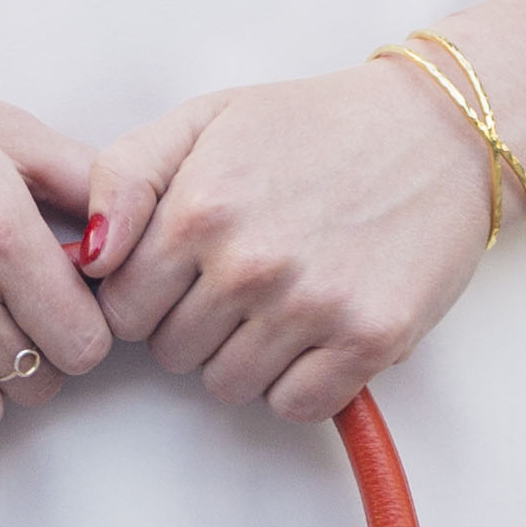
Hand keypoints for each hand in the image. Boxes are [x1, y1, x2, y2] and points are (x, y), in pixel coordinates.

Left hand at [79, 58, 495, 421]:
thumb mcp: (203, 122)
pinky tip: (317, 333)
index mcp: (199, 209)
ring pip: (229, 386)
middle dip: (195, 325)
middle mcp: (250, 262)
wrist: (435, 130)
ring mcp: (312, 305)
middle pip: (172, 354)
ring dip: (246, 356)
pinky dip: (301, 382)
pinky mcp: (370, 339)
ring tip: (281, 301)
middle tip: (241, 281)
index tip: (182, 275)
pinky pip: (297, 405)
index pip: (121, 311)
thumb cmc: (311, 127)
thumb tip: (89, 257)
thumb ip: (124, 177)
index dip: (146, 297)